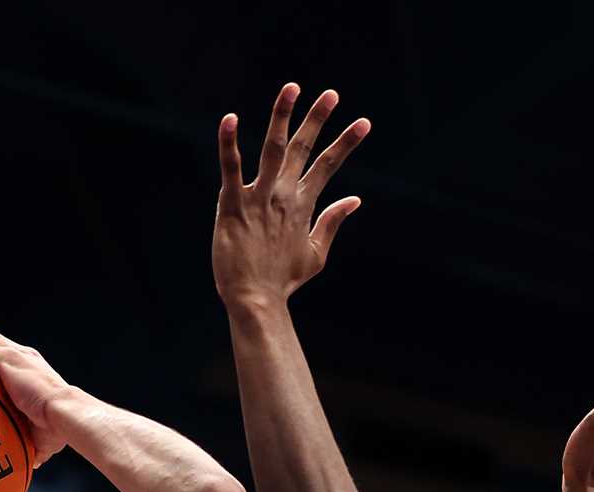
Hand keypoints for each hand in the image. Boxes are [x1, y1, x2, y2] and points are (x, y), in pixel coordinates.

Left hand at [214, 83, 369, 310]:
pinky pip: (231, 169)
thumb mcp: (314, 255)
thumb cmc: (282, 281)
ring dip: (283, 116)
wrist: (255, 301)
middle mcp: (283, 197)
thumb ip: (332, 222)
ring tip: (292, 88)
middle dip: (318, 119)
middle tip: (332, 94)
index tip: (364, 122)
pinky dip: (229, 144)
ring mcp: (258, 200)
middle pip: (304, 149)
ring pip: (273, 149)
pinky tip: (230, 119)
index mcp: (302, 206)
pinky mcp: (232, 206)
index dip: (346, 143)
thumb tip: (355, 200)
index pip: (328, 166)